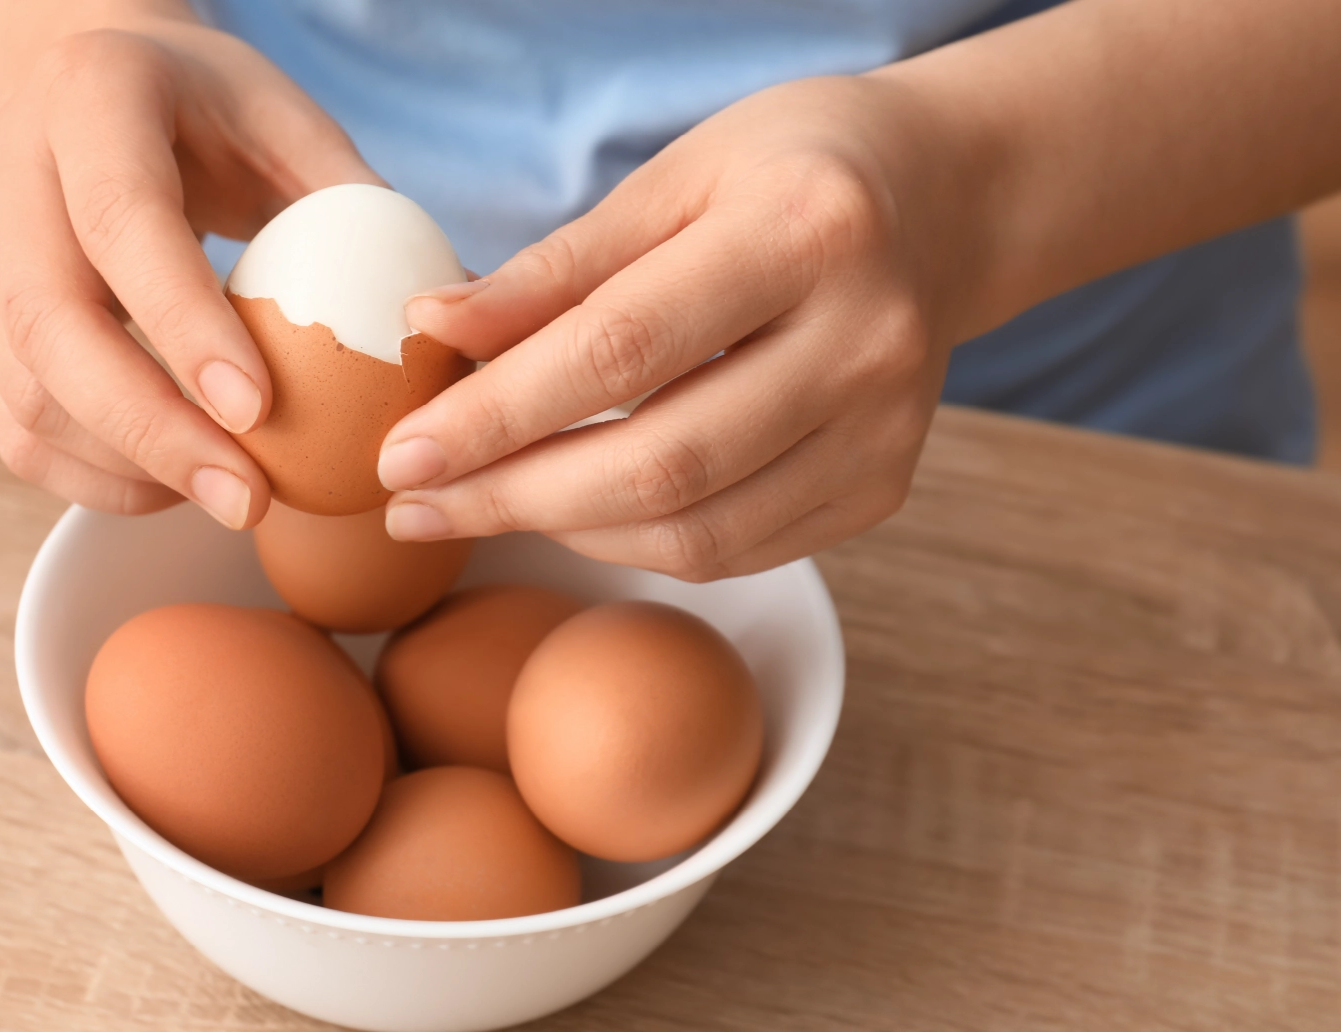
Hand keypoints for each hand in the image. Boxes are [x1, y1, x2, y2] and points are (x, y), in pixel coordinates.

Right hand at [0, 13, 379, 523]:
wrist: (84, 88)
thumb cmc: (208, 112)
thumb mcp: (287, 120)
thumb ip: (354, 202)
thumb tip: (450, 314)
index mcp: (92, 98)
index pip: (122, 220)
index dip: (181, 322)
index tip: (257, 411)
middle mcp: (9, 172)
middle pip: (50, 323)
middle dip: (153, 429)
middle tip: (248, 500)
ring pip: (24, 392)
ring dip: (127, 467)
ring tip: (228, 500)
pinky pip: (17, 427)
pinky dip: (95, 478)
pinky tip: (174, 487)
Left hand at [381, 77, 974, 580]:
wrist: (941, 202)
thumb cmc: (786, 173)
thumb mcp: (670, 180)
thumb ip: (554, 268)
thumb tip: (428, 329)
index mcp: (805, 231)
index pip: (621, 348)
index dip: (498, 414)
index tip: (399, 455)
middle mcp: (865, 340)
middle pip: (661, 463)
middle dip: (513, 497)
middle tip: (411, 507)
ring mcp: (887, 428)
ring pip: (697, 531)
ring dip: (564, 532)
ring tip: (473, 507)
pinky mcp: (887, 486)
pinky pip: (735, 549)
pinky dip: (635, 542)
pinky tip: (569, 512)